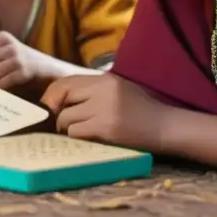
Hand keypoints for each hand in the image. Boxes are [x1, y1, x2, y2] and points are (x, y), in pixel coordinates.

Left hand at [41, 73, 165, 150]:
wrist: (166, 127)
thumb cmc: (143, 110)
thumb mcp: (119, 90)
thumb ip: (94, 90)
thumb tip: (62, 98)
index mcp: (105, 79)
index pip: (67, 81)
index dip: (53, 94)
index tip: (51, 106)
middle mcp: (102, 90)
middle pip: (62, 96)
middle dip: (56, 111)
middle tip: (60, 122)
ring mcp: (104, 109)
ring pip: (65, 117)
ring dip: (67, 127)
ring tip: (78, 131)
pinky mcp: (106, 128)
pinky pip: (76, 132)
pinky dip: (76, 136)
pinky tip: (87, 138)